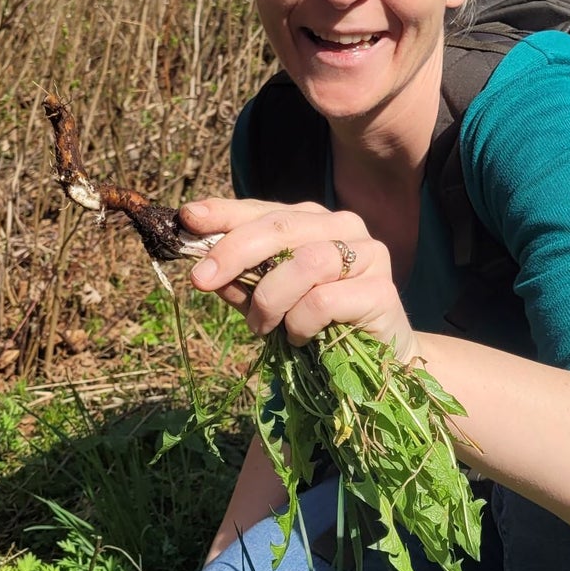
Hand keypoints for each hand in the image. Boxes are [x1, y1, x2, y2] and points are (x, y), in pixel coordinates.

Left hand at [181, 196, 418, 359]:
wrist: (377, 360)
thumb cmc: (317, 325)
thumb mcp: (268, 301)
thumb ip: (241, 282)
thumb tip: (205, 270)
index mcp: (315, 222)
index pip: (265, 210)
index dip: (225, 213)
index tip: (188, 217)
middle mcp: (344, 227)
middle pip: (282, 228)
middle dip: (234, 251)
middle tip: (201, 279)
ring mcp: (368, 254)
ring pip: (304, 263)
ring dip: (270, 300)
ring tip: (262, 327)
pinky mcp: (382, 290)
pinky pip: (323, 302)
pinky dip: (299, 324)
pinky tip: (300, 338)